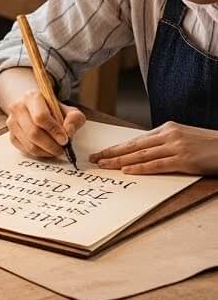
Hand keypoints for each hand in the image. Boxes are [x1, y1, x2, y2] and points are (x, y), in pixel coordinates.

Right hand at [4, 89, 85, 158]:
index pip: (40, 117)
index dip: (54, 130)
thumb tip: (68, 132)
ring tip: (56, 150)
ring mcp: (11, 122)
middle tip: (62, 149)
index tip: (65, 140)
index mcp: (31, 97)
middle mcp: (17, 107)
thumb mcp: (70, 111)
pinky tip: (47, 150)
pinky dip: (39, 153)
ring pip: (29, 144)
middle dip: (50, 145)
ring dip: (46, 151)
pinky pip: (25, 150)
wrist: (39, 110)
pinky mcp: (11, 135)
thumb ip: (74, 119)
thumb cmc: (55, 111)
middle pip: (33, 132)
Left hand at [91, 121, 217, 174]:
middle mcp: (168, 135)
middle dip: (111, 153)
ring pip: (141, 155)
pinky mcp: (184, 160)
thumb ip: (165, 143)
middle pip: (134, 146)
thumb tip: (144, 153)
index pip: (136, 140)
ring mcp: (176, 147)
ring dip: (120, 161)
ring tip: (104, 165)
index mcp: (167, 128)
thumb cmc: (208, 145)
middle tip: (94, 159)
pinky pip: (157, 165)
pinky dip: (140, 168)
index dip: (117, 147)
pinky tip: (127, 170)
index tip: (102, 152)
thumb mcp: (184, 138)